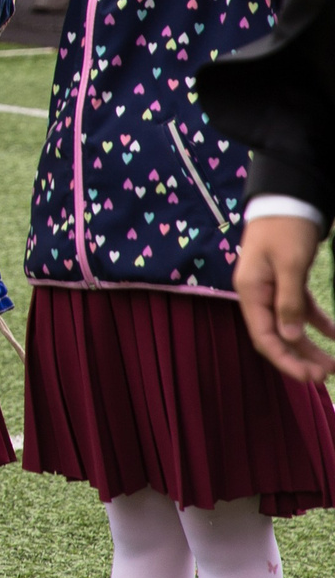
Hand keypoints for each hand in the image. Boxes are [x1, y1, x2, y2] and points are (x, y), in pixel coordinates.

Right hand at [236, 214, 334, 382]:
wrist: (287, 199)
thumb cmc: (286, 230)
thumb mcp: (290, 265)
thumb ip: (289, 301)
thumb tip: (289, 337)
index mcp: (251, 292)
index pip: (264, 336)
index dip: (285, 360)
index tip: (310, 378)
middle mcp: (258, 294)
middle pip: (276, 335)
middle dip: (299, 358)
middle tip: (326, 376)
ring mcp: (271, 288)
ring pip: (289, 326)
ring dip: (308, 345)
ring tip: (333, 364)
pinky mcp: (286, 281)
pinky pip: (299, 309)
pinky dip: (316, 323)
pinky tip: (334, 335)